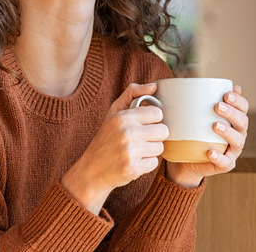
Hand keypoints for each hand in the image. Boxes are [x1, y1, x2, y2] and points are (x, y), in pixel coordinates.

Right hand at [61, 83, 169, 213]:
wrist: (92, 170)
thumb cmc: (106, 138)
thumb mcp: (114, 112)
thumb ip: (133, 93)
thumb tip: (154, 85)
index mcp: (123, 117)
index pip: (157, 113)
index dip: (152, 120)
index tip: (143, 125)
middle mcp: (127, 133)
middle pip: (163, 131)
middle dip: (154, 136)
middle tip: (141, 139)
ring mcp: (130, 152)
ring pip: (160, 148)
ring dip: (151, 151)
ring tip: (136, 151)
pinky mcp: (133, 168)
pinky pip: (154, 163)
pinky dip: (146, 164)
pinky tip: (133, 162)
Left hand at [165, 85, 248, 187]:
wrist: (185, 160)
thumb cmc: (192, 133)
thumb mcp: (193, 115)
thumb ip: (196, 100)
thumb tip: (194, 80)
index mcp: (234, 120)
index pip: (243, 108)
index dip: (238, 101)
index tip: (226, 94)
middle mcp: (237, 134)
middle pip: (242, 122)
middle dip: (232, 113)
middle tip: (217, 106)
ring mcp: (232, 151)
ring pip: (237, 141)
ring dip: (228, 132)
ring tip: (215, 125)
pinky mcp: (225, 165)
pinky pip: (225, 162)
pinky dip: (219, 157)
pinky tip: (210, 151)